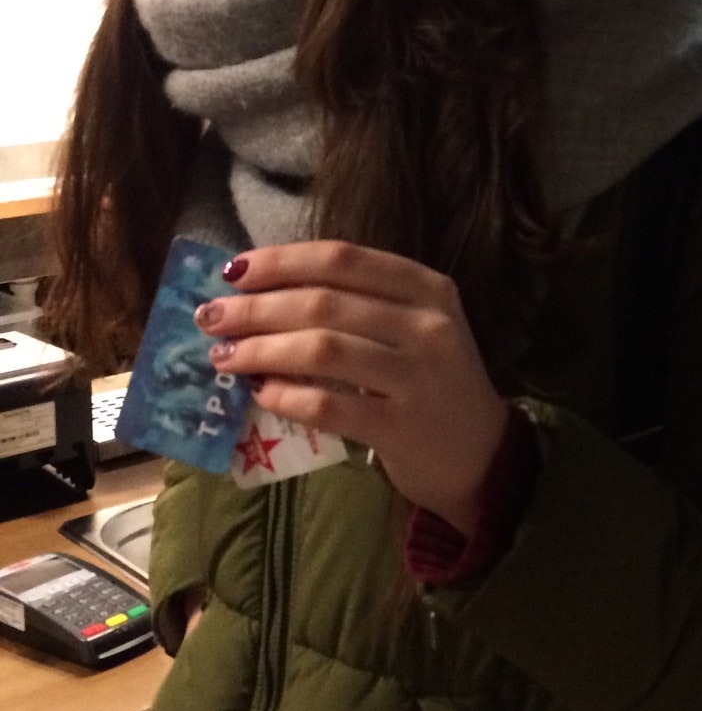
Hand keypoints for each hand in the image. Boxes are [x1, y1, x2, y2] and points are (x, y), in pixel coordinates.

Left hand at [197, 241, 508, 533]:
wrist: (481, 452)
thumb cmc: (432, 382)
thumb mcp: (413, 327)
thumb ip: (358, 304)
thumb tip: (262, 293)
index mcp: (428, 287)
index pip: (344, 259)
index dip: (282, 261)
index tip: (232, 271)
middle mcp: (428, 324)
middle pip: (325, 301)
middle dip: (257, 307)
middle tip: (212, 317)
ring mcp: (418, 375)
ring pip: (322, 348)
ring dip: (262, 350)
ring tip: (225, 357)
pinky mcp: (402, 426)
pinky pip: (328, 405)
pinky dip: (285, 397)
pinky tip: (260, 395)